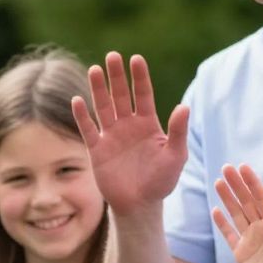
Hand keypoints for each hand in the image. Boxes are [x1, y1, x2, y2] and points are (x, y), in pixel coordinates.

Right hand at [71, 53, 189, 215]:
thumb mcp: (175, 157)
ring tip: (95, 69)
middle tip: (113, 56)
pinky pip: (88, 130)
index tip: (136, 59)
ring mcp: (111, 136)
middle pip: (122, 95)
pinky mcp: (97, 150)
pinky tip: (77, 101)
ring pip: (103, 107)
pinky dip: (82, 116)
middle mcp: (128, 125)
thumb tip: (184, 107)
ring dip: (98, 89)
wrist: (140, 205)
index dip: (140, 77)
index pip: (144, 94)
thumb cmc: (161, 181)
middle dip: (117, 76)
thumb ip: (178, 132)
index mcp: (148, 124)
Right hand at [212, 164, 262, 262]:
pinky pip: (229, 234)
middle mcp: (262, 229)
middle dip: (237, 185)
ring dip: (227, 198)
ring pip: (236, 214)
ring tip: (218, 181)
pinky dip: (222, 223)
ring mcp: (250, 240)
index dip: (253, 183)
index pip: (262, 199)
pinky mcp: (241, 254)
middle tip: (226, 167)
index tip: (243, 168)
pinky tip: (215, 210)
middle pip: (247, 202)